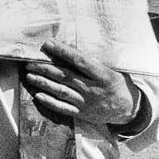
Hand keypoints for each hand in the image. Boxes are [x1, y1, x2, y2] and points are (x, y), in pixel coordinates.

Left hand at [21, 40, 136, 126]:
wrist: (129, 108)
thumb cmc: (117, 83)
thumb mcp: (111, 69)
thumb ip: (93, 62)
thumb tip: (71, 49)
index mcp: (102, 75)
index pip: (80, 61)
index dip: (63, 52)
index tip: (48, 44)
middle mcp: (93, 88)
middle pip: (65, 76)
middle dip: (46, 69)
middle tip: (30, 62)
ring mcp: (87, 102)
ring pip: (62, 91)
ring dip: (44, 84)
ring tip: (30, 76)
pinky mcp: (83, 113)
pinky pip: (64, 108)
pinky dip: (50, 102)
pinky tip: (38, 95)